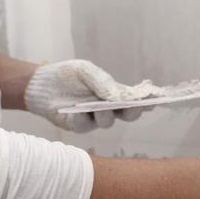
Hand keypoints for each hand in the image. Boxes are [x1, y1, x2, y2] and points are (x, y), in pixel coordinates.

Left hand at [24, 60, 149, 132]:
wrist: (42, 84)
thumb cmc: (68, 76)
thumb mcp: (87, 71)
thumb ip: (103, 83)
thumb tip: (118, 97)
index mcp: (115, 95)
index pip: (136, 100)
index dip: (148, 101)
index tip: (158, 98)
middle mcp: (108, 109)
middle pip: (128, 116)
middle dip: (133, 112)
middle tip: (133, 107)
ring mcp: (94, 119)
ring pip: (108, 122)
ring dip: (105, 114)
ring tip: (98, 107)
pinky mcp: (78, 126)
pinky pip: (84, 126)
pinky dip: (80, 117)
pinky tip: (74, 111)